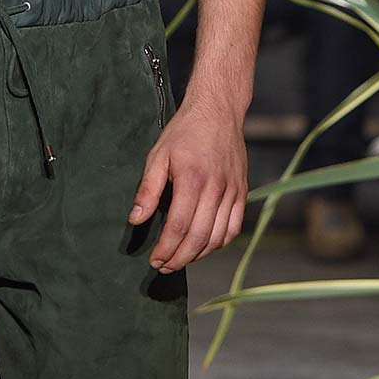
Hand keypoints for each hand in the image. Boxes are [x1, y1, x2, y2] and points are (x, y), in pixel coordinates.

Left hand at [128, 92, 247, 271]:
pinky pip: (234, 228)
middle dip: (179, 258)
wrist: (218, 111)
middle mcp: (216, 188)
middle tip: (164, 267)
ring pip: (218, 237)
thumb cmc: (184, 132)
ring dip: (198, 255)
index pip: (179, 226)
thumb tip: (136, 220)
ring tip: (180, 260)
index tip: (154, 260)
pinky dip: (219, 243)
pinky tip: (204, 247)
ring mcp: (233, 191)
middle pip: (199, 237)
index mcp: (193, 179)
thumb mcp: (158, 155)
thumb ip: (147, 190)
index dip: (166, 248)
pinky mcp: (242, 192)